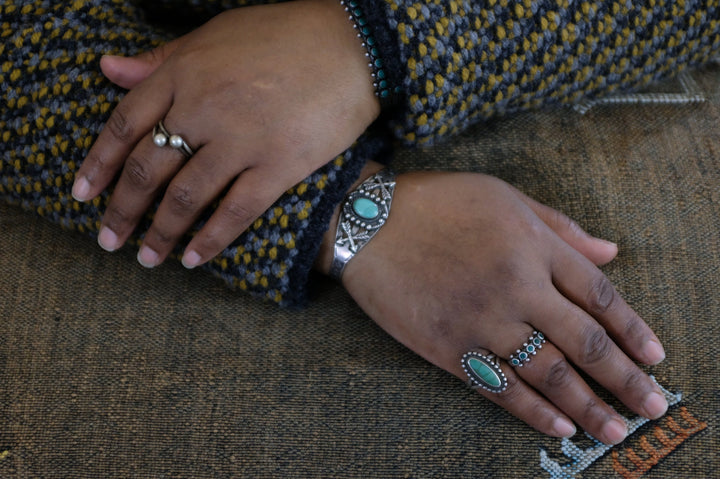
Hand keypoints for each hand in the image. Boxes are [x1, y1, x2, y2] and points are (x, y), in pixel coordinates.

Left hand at [72, 0, 379, 267]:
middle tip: (107, 240)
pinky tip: (193, 260)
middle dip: (122, 210)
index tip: (82, 195)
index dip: (98, 164)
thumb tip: (108, 69)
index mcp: (184, 74)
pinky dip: (211, 239)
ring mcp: (241, 139)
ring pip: (185, 197)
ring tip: (145, 258)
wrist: (352, 47)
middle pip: (147, 169)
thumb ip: (162, 59)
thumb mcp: (214, 35)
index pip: (124, 125)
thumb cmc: (284, 35)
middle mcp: (204, 108)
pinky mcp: (279, 165)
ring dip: (160, 233)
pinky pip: (236, 211)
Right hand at [317, 165, 666, 443]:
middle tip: (652, 407)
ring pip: (548, 373)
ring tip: (612, 431)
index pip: (600, 296)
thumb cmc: (437, 202)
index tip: (656, 358)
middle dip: (625, 380)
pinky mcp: (449, 346)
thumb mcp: (504, 198)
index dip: (634, 330)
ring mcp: (483, 320)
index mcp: (534, 245)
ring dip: (587, 407)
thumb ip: (559, 227)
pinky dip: (532, 411)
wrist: (368, 221)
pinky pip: (499, 387)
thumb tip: (612, 250)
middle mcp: (517, 286)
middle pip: (585, 342)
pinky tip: (558, 427)